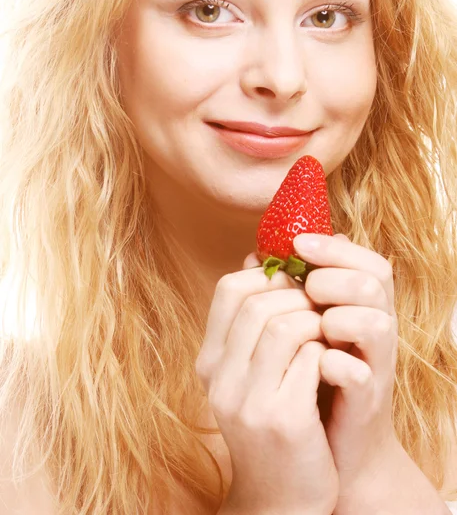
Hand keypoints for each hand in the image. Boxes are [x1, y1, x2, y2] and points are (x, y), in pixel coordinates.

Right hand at [196, 256, 338, 514]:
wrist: (279, 497)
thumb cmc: (272, 422)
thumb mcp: (249, 373)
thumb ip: (251, 323)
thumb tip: (258, 257)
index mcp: (209, 361)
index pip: (228, 289)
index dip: (266, 275)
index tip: (291, 284)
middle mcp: (220, 378)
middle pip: (260, 302)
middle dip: (299, 296)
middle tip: (317, 308)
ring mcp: (249, 400)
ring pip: (287, 324)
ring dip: (316, 322)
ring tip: (324, 335)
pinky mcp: (283, 419)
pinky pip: (312, 357)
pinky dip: (327, 351)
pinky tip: (331, 363)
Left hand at [293, 232, 398, 497]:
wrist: (324, 450)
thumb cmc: (304, 379)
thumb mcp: (294, 331)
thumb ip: (281, 293)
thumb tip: (255, 254)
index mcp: (359, 310)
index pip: (366, 261)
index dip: (335, 248)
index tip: (298, 243)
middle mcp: (373, 331)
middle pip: (375, 279)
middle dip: (333, 275)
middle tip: (307, 287)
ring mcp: (372, 366)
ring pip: (376, 319)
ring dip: (337, 315)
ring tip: (313, 325)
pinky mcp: (365, 401)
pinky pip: (359, 373)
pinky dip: (333, 363)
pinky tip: (314, 362)